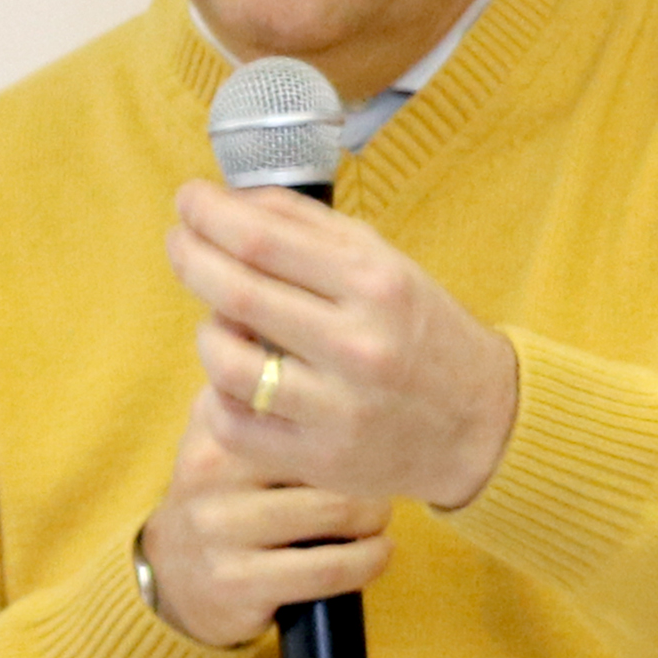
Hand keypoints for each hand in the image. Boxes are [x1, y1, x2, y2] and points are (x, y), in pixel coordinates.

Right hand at [140, 386, 394, 647]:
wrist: (173, 574)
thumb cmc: (230, 493)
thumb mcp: (233, 432)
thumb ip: (271, 388)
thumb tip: (337, 337)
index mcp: (216, 420)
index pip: (301, 398)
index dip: (350, 412)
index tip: (374, 423)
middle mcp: (209, 469)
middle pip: (327, 455)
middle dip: (371, 470)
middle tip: (381, 479)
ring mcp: (218, 528)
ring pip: (336, 511)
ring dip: (375, 516)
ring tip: (377, 515)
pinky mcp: (235, 581)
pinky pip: (327, 568)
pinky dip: (368, 560)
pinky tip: (378, 551)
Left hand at [163, 180, 517, 511]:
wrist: (479, 424)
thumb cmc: (421, 332)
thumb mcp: (386, 262)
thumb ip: (310, 227)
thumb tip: (232, 198)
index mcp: (376, 284)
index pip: (263, 240)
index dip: (210, 214)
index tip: (188, 200)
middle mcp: (358, 345)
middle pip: (236, 292)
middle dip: (190, 256)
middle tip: (178, 241)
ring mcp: (338, 408)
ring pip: (226, 362)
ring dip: (206, 330)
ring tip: (217, 318)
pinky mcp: (319, 459)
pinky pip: (233, 424)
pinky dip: (217, 394)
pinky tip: (232, 376)